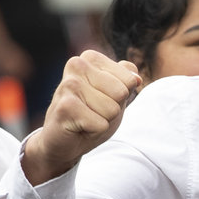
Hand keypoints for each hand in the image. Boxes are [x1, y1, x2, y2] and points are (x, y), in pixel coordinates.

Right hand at [21, 50, 141, 185]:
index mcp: (90, 58)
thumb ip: (127, 80)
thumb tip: (137, 78)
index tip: (100, 101)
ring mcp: (69, 85)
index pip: (130, 80)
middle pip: (121, 93)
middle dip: (112, 110)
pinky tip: (78, 127)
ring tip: (85, 119)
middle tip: (92, 112)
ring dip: (102, 121)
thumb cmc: (89, 115)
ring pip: (112, 109)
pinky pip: (101, 124)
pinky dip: (94, 131)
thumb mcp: (114, 95)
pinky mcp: (65, 107)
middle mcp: (77, 65)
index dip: (120, 98)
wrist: (62, 141)